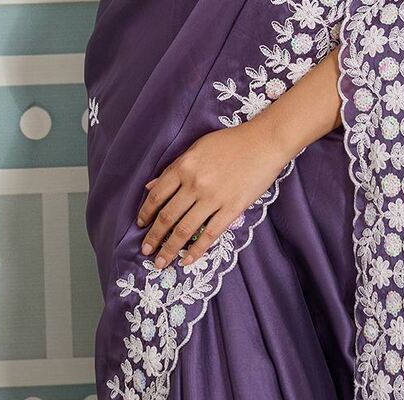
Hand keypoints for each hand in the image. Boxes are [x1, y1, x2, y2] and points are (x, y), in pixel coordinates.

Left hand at [135, 121, 290, 270]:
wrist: (263, 142)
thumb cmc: (230, 142)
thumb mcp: (197, 148)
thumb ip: (174, 168)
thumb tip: (151, 186)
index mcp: (184, 166)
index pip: (157, 195)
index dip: (145, 213)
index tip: (140, 225)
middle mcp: (194, 184)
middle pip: (167, 216)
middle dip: (154, 237)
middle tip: (146, 250)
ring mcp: (213, 198)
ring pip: (185, 230)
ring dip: (170, 249)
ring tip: (160, 262)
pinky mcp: (232, 209)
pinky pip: (210, 234)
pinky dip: (196, 250)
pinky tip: (187, 261)